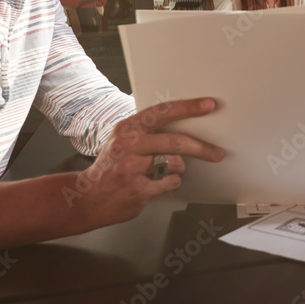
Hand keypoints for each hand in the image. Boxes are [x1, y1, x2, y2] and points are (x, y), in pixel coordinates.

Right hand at [75, 98, 223, 226]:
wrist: (88, 198)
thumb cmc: (111, 166)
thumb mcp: (122, 140)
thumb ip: (146, 131)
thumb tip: (183, 121)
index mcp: (127, 128)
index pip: (162, 112)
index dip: (188, 108)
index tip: (208, 105)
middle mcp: (128, 145)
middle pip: (175, 141)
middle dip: (201, 148)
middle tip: (216, 152)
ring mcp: (131, 168)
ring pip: (175, 163)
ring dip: (178, 168)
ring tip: (165, 170)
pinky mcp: (138, 189)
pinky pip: (170, 182)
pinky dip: (170, 183)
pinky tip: (157, 183)